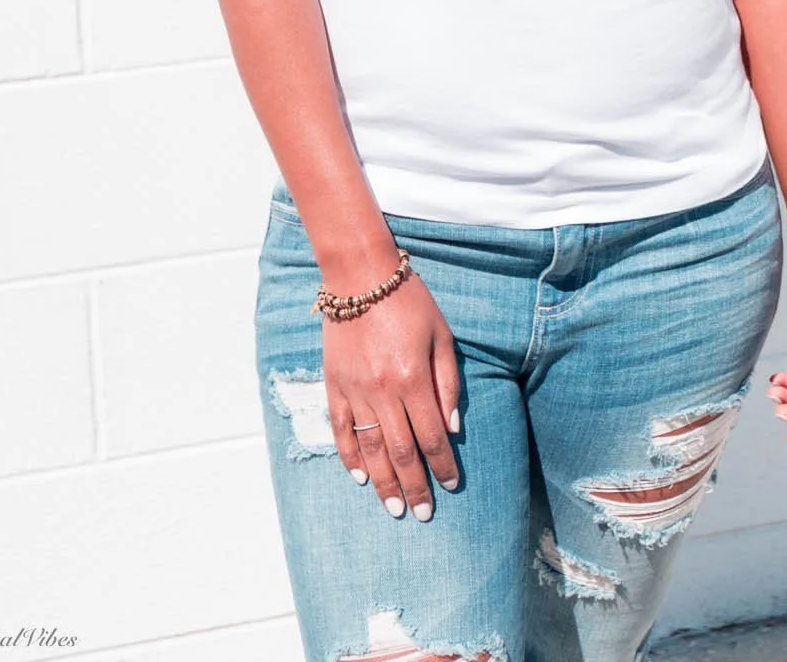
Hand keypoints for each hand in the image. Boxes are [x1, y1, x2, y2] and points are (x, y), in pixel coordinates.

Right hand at [324, 270, 461, 519]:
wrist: (360, 274)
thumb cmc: (409, 301)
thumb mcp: (441, 336)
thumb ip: (448, 383)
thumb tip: (452, 428)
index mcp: (413, 378)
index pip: (431, 437)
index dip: (443, 467)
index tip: (452, 486)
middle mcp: (382, 391)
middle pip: (401, 452)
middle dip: (415, 486)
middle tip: (424, 513)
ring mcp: (354, 390)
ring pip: (369, 448)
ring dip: (383, 482)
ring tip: (394, 507)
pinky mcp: (333, 384)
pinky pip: (341, 430)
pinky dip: (349, 457)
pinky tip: (360, 477)